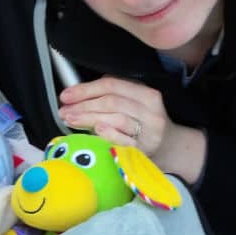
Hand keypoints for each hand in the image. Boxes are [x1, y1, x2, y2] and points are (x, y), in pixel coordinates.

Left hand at [58, 76, 205, 182]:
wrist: (172, 149)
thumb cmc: (145, 124)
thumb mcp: (136, 103)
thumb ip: (113, 95)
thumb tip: (77, 93)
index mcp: (146, 94)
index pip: (112, 84)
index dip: (86, 89)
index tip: (66, 95)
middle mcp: (150, 110)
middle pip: (111, 101)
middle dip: (83, 105)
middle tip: (64, 110)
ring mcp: (150, 131)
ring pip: (116, 118)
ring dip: (89, 118)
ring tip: (70, 120)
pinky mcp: (146, 149)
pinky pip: (125, 140)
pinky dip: (110, 133)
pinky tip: (96, 130)